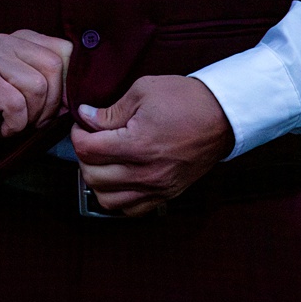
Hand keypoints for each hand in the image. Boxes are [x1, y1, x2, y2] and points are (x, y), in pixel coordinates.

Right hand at [0, 30, 72, 145]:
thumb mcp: (26, 92)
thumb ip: (52, 86)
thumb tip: (80, 98)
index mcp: (25, 40)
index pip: (67, 52)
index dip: (68, 85)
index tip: (58, 108)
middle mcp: (9, 41)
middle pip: (54, 68)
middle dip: (52, 104)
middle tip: (35, 120)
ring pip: (38, 86)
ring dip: (32, 116)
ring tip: (17, 122)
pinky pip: (15, 104)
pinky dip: (15, 124)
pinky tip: (5, 127)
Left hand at [71, 75, 234, 216]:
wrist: (223, 116)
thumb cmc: (186, 100)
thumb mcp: (144, 91)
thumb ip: (110, 110)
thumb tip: (85, 118)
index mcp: (138, 144)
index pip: (88, 150)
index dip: (78, 136)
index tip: (83, 126)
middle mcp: (146, 171)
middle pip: (93, 176)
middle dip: (84, 157)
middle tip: (91, 141)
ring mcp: (158, 187)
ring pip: (107, 199)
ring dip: (97, 181)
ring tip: (103, 162)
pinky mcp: (167, 194)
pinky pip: (131, 210)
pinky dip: (118, 198)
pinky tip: (120, 179)